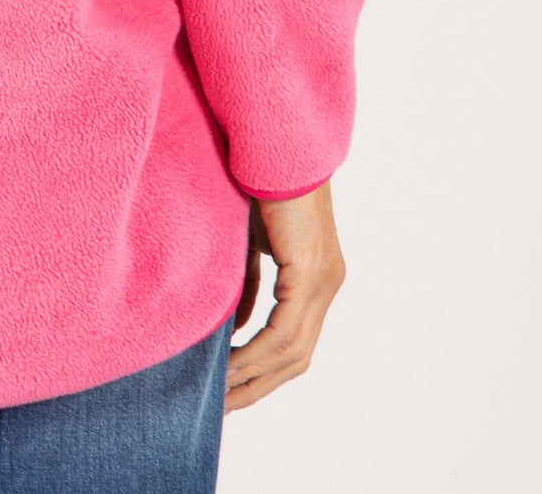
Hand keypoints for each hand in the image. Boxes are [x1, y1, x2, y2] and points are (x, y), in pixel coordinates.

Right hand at [224, 182, 344, 411]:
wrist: (272, 140)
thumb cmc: (255, 181)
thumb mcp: (251, 244)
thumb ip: (248, 284)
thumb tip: (235, 327)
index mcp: (318, 277)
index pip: (295, 343)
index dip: (264, 373)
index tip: (230, 392)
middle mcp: (329, 284)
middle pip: (297, 358)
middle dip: (257, 386)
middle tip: (222, 408)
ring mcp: (324, 280)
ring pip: (292, 351)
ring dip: (253, 375)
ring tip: (219, 393)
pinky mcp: (311, 271)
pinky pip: (285, 329)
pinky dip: (256, 351)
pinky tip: (230, 363)